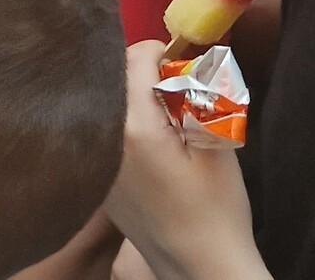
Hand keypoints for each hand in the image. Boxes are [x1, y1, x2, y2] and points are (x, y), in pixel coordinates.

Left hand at [102, 41, 270, 279]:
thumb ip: (200, 94)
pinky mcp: (97, 178)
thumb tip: (190, 60)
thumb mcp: (217, 142)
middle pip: (113, 78)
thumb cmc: (216, 209)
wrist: (199, 266)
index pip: (133, 59)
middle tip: (177, 90)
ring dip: (133, 99)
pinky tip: (152, 144)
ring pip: (107, 104)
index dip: (161, 55)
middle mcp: (104, 140)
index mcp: (133, 128)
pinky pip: (104, 131)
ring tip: (167, 118)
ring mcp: (96, 161)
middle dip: (143, 74)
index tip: (184, 66)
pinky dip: (124, 124)